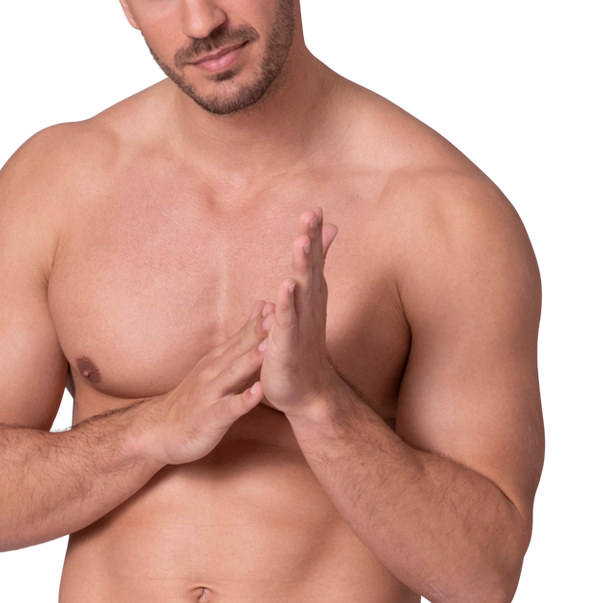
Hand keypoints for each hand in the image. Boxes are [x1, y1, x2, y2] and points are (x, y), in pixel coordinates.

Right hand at [145, 303, 270, 464]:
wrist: (159, 430)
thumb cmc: (193, 400)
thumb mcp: (213, 368)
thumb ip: (236, 347)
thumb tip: (255, 319)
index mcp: (216, 362)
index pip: (239, 337)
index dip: (258, 321)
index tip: (278, 303)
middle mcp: (212, 373)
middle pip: (237, 350)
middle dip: (257, 333)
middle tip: (277, 314)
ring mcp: (210, 395)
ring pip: (233, 375)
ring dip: (250, 360)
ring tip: (269, 347)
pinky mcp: (210, 418)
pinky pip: (229, 408)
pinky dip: (244, 400)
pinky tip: (259, 392)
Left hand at [258, 208, 338, 416]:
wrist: (307, 393)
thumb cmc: (303, 348)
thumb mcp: (306, 307)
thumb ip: (310, 277)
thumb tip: (317, 253)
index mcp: (309, 296)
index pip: (312, 259)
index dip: (314, 235)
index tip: (315, 208)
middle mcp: (309, 307)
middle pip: (310, 267)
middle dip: (311, 239)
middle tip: (312, 213)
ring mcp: (300, 325)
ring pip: (301, 289)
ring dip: (302, 265)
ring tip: (301, 240)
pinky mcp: (288, 344)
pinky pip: (287, 320)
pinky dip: (287, 303)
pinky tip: (286, 285)